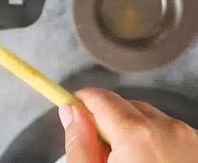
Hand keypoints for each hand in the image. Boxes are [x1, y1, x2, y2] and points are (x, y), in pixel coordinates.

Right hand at [59, 88, 197, 161]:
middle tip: (100, 151)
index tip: (70, 108)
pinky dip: (160, 142)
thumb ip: (78, 144)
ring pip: (151, 119)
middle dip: (109, 122)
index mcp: (137, 135)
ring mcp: (192, 139)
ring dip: (135, 132)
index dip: (80, 102)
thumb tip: (70, 112)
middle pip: (126, 107)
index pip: (100, 98)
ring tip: (129, 162)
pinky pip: (173, 133)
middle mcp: (169, 129)